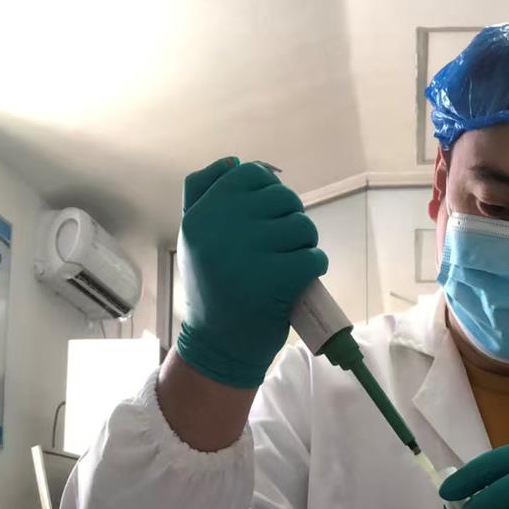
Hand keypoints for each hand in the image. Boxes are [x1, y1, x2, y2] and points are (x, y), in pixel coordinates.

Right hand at [175, 158, 327, 386]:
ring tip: (287, 266)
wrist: (217, 347)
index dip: (269, 192)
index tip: (267, 217)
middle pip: (282, 198)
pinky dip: (314, 267)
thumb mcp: (194, 239)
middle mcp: (220, 228)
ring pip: (302, 227)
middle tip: (281, 247)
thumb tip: (236, 161)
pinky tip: (298, 281)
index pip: (249, 174)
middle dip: (290, 220)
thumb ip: (205, 195)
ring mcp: (249, 253)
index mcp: (201, 215)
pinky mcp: (276, 279)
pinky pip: (314, 257)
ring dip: (304, 246)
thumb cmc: (213, 290)